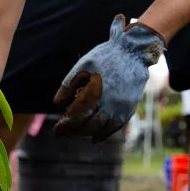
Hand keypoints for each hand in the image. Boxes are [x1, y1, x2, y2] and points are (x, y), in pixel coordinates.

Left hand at [53, 14, 164, 140]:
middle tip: (63, 134)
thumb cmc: (104, 57)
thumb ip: (67, 86)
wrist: (133, 52)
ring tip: (76, 134)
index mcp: (93, 92)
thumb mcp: (81, 67)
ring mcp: (120, 107)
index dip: (65, 125)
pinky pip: (115, 127)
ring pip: (100, 128)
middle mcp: (107, 103)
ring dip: (86, 133)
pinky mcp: (129, 108)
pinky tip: (94, 138)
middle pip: (87, 124)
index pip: (76, 115)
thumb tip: (57, 104)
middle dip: (73, 131)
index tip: (56, 130)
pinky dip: (104, 134)